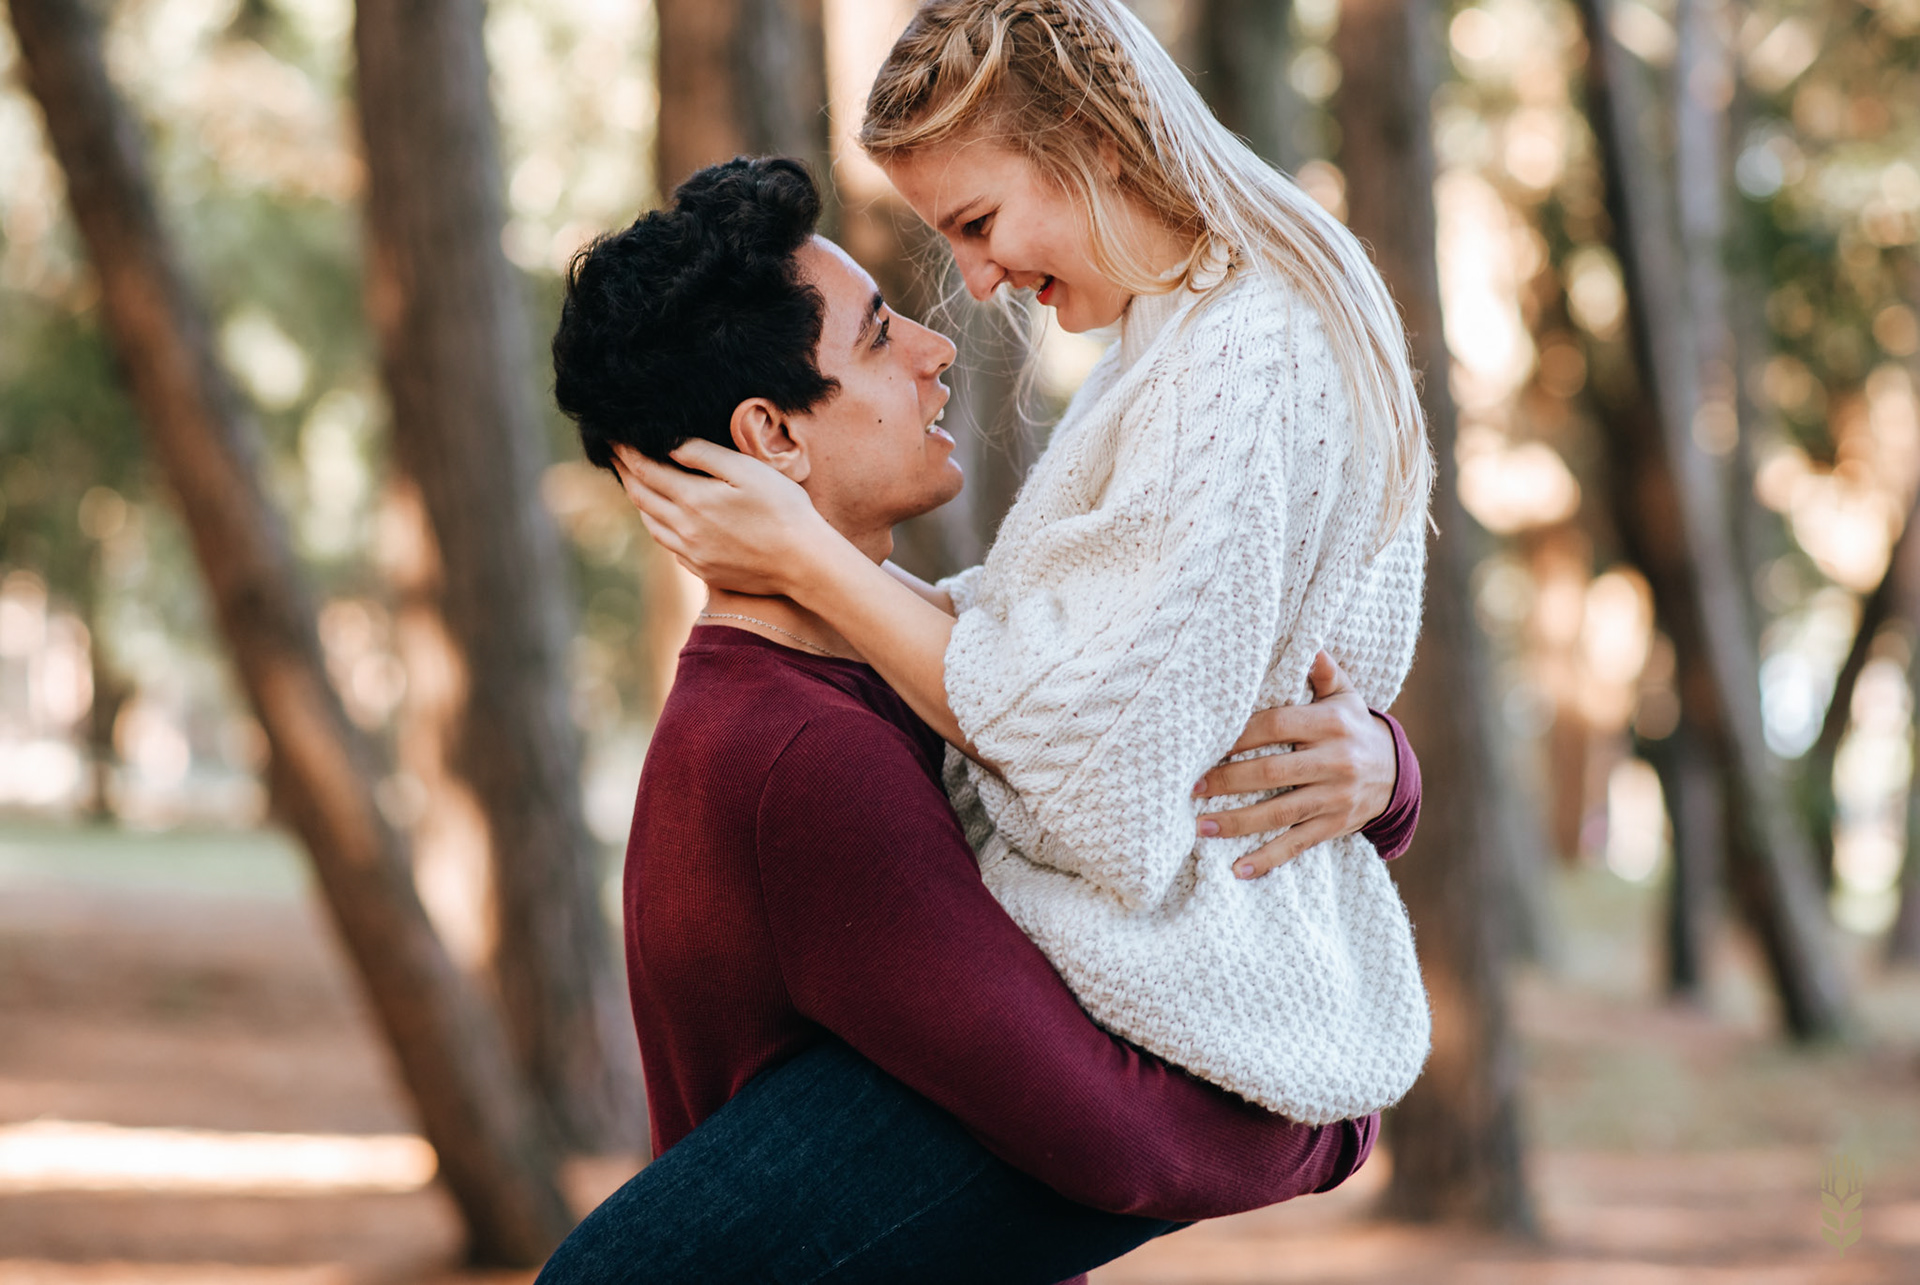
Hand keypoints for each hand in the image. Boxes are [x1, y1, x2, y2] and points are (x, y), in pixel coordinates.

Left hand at [611, 439, 832, 596]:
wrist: (803, 563)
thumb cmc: (783, 510)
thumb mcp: (747, 471)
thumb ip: (705, 455)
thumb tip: (669, 444)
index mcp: (693, 499)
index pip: (645, 470)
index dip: (625, 451)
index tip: (611, 436)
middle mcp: (684, 529)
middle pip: (641, 497)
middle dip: (624, 472)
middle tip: (613, 454)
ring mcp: (691, 553)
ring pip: (651, 523)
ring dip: (639, 500)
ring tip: (634, 482)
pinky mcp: (703, 569)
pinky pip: (669, 545)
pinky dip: (659, 525)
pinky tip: (664, 518)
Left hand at [1193, 652, 1396, 879]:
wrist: (1398, 772)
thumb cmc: (1354, 726)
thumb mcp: (1345, 695)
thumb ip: (1322, 670)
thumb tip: (1306, 642)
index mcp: (1330, 724)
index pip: (1275, 726)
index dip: (1238, 736)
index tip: (1204, 744)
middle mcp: (1334, 761)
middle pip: (1270, 772)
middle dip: (1227, 781)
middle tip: (1190, 787)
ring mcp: (1335, 798)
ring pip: (1279, 813)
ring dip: (1237, 823)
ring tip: (1200, 827)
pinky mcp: (1334, 826)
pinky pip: (1297, 844)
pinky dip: (1267, 859)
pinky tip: (1239, 870)